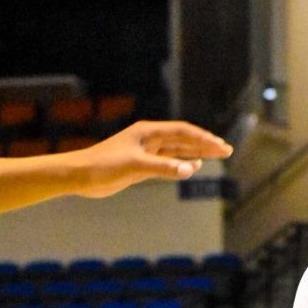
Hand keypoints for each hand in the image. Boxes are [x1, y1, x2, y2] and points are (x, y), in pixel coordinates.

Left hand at [72, 120, 232, 197]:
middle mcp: (150, 139)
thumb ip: (164, 168)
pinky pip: (169, 162)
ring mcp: (147, 152)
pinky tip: (195, 166)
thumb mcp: (136, 166)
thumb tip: (191, 170)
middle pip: (184, 139)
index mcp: (148, 132)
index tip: (221, 146)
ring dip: (198, 152)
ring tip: (218, 155)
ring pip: (178, 150)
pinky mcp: (142, 165)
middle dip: (206, 144)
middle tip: (227, 150)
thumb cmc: (104, 166)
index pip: (183, 132)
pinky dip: (183, 163)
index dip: (204, 139)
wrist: (81, 176)